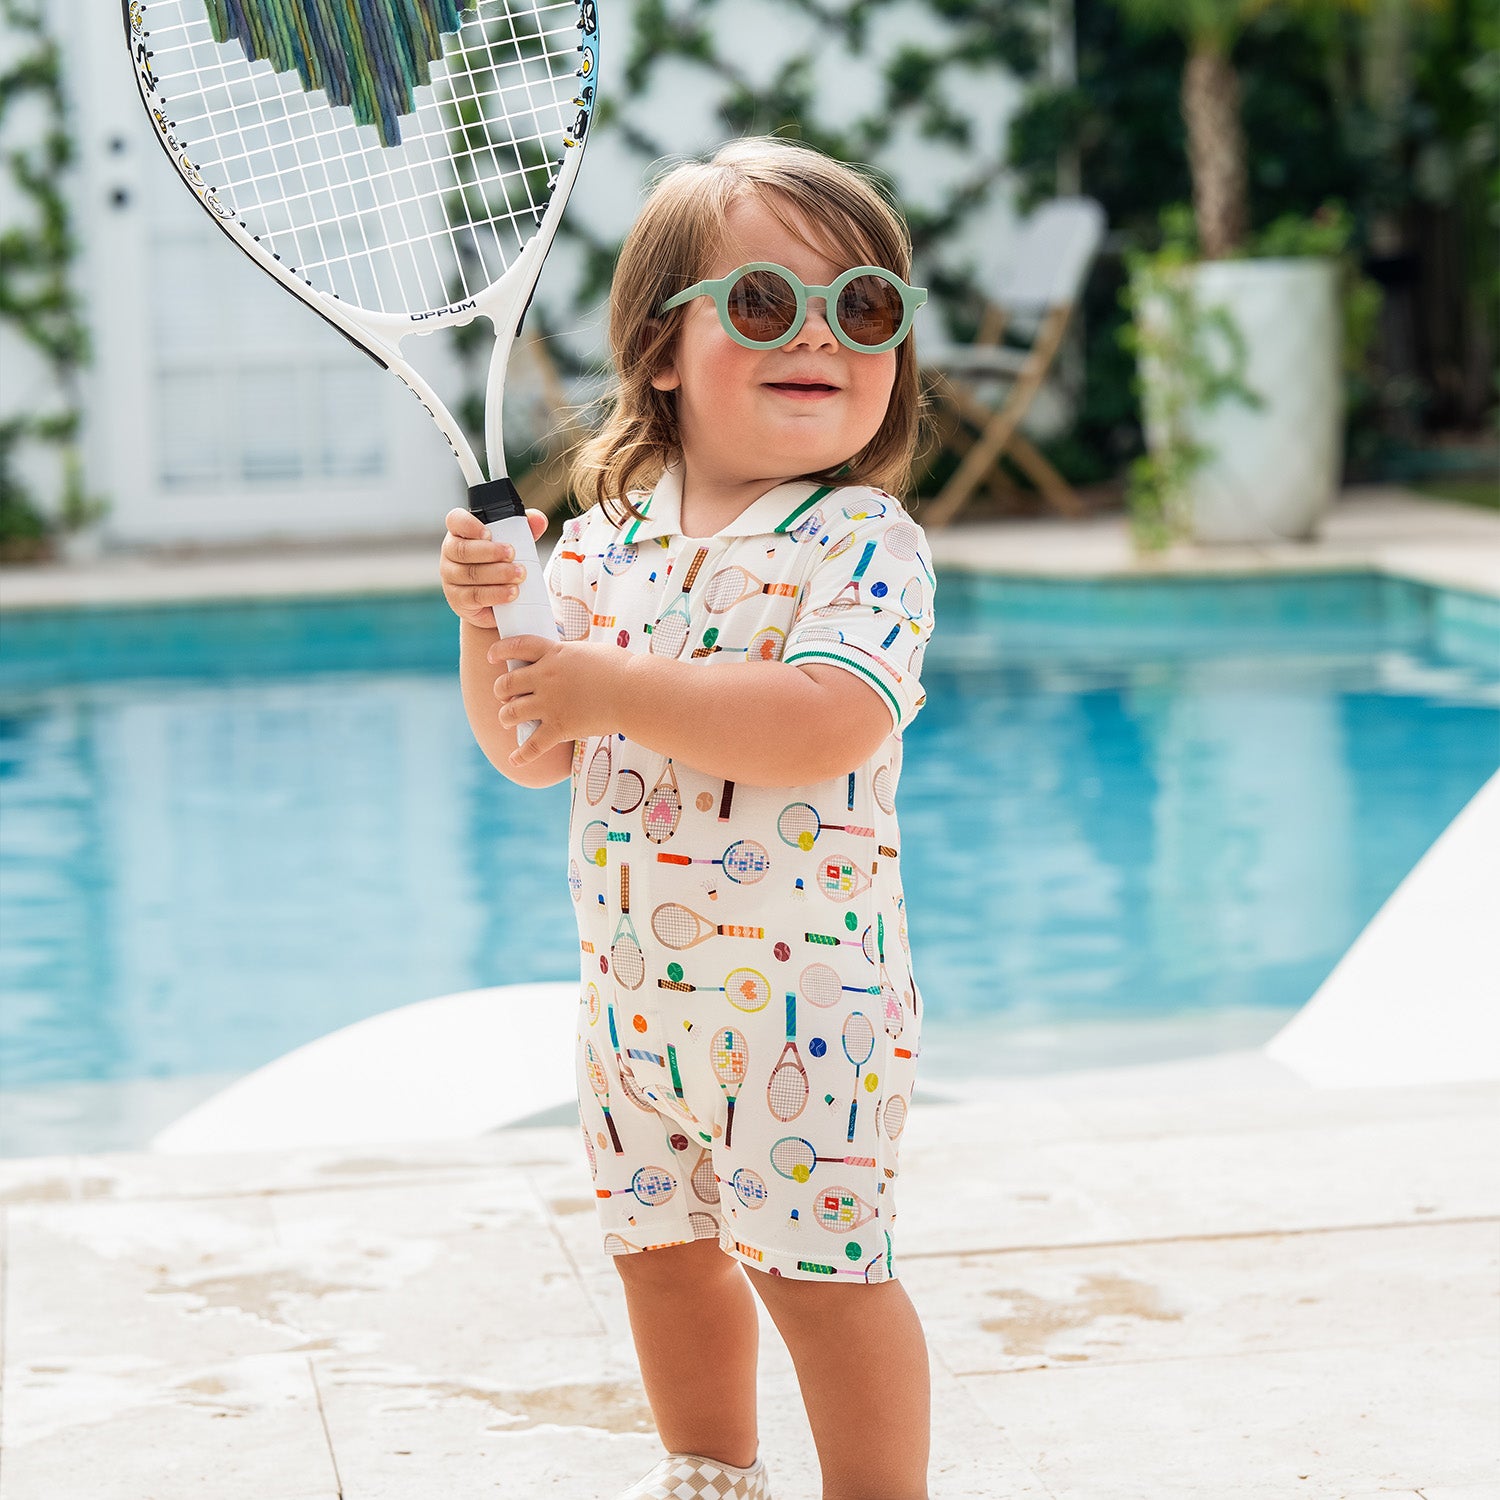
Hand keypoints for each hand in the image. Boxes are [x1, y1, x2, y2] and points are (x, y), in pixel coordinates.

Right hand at [439, 506, 547, 628]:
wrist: (496, 601)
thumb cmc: (500, 564)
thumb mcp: (513, 543)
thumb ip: (525, 529)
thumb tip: (539, 520)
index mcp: (461, 533)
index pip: (455, 520)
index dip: (469, 525)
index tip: (488, 533)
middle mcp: (450, 553)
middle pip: (463, 549)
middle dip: (490, 552)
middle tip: (512, 554)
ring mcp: (450, 577)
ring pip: (471, 573)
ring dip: (498, 574)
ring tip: (519, 575)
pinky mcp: (458, 599)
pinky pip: (474, 596)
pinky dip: (496, 594)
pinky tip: (511, 592)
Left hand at [489, 635, 629, 766]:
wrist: (634, 692)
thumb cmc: (622, 669)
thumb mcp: (590, 652)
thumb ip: (571, 656)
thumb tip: (567, 659)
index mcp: (554, 654)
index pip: (517, 646)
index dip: (500, 650)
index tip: (492, 655)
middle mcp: (546, 677)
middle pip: (506, 683)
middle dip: (501, 690)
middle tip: (505, 696)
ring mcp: (550, 703)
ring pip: (511, 712)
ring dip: (506, 717)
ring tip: (508, 720)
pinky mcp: (560, 727)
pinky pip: (532, 746)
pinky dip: (520, 755)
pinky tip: (514, 759)